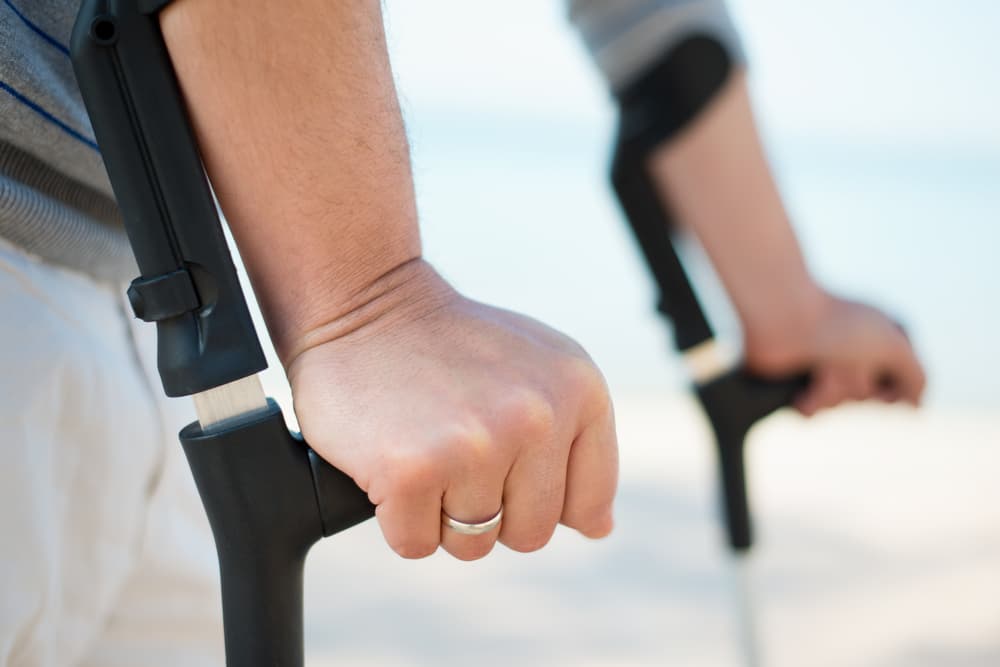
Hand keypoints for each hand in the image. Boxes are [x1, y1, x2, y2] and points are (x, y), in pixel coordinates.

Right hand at [286, 261, 618, 560]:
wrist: (365, 301)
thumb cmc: (450, 344)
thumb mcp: (539, 369)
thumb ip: (579, 443)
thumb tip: (599, 529)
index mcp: (579, 390)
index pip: (587, 502)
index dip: (538, 495)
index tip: (504, 456)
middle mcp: (536, 417)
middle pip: (531, 534)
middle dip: (490, 510)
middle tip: (456, 453)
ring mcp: (474, 445)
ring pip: (474, 544)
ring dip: (441, 513)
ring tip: (425, 451)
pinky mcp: (412, 471)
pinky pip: (416, 544)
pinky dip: (397, 518)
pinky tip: (392, 463)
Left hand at [745, 294, 926, 416]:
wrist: (779, 316)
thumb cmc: (837, 324)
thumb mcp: (892, 345)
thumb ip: (915, 376)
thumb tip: (914, 408)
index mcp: (879, 335)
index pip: (903, 382)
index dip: (895, 384)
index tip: (880, 365)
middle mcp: (852, 351)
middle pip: (869, 396)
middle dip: (858, 383)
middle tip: (842, 356)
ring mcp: (822, 365)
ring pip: (840, 404)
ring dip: (832, 388)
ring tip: (817, 365)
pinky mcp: (796, 380)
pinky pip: (813, 412)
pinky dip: (810, 401)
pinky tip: (801, 386)